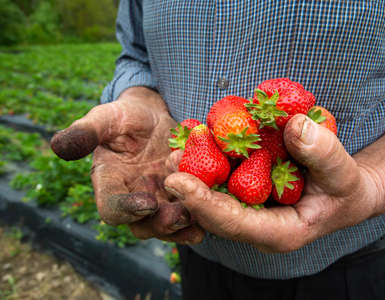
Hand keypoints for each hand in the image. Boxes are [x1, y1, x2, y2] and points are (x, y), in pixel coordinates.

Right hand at [51, 87, 203, 243]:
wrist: (154, 115)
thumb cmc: (126, 115)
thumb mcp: (106, 117)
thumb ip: (87, 132)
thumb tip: (59, 146)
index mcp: (111, 184)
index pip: (111, 208)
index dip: (126, 210)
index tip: (146, 202)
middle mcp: (134, 198)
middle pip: (142, 225)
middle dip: (160, 224)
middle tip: (178, 215)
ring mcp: (159, 198)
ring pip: (167, 224)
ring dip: (182, 227)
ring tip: (197, 224)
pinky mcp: (181, 194)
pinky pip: (188, 212)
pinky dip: (198, 217)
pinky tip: (210, 217)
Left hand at [164, 114, 380, 251]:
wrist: (343, 189)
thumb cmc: (344, 187)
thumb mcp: (344, 173)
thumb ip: (324, 153)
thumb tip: (295, 127)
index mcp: (278, 232)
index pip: (234, 223)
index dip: (204, 204)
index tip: (177, 182)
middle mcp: (256, 224)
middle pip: (213, 212)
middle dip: (189, 190)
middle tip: (169, 162)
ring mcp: (250, 207)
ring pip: (214, 194)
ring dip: (194, 171)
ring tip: (177, 147)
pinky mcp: (248, 190)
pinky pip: (224, 176)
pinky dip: (210, 158)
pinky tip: (198, 137)